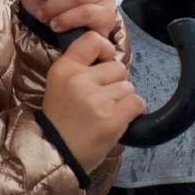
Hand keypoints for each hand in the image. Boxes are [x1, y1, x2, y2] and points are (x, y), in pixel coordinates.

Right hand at [41, 31, 145, 171]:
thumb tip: (112, 56)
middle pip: (118, 67)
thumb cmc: (62, 121)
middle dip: (115, 83)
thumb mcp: (60, 86)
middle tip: (100, 101)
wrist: (57, 154)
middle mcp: (79, 80)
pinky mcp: (111, 118)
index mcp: (64, 69)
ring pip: (128, 86)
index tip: (103, 62)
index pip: (93, 40)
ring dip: (123, 101)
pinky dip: (133, 112)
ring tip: (105, 114)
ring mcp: (96, 99)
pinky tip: (119, 120)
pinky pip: (137, 102)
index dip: (105, 49)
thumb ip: (82, 68)